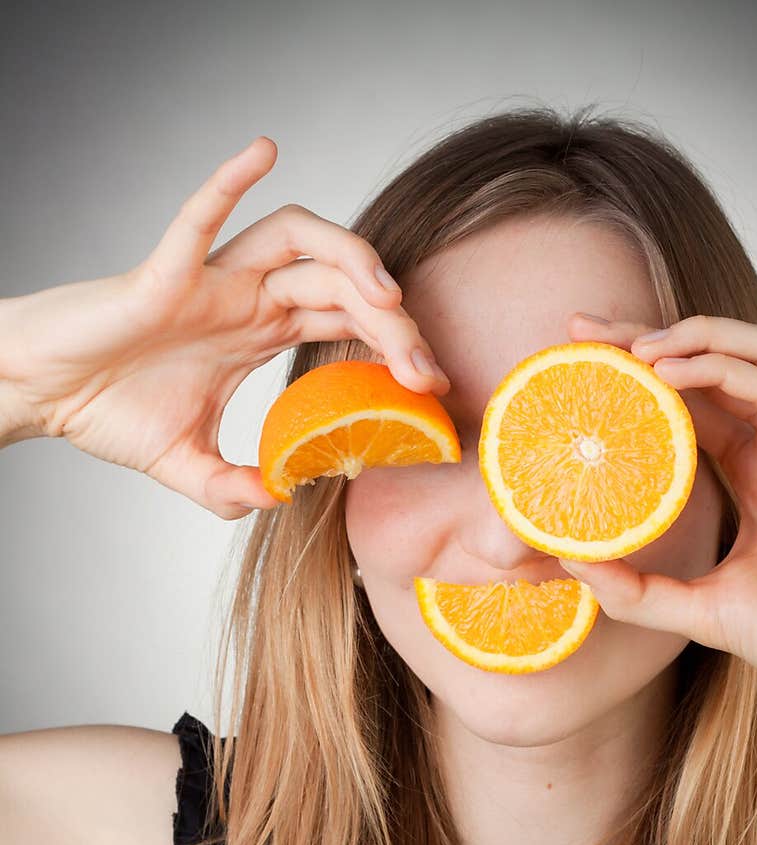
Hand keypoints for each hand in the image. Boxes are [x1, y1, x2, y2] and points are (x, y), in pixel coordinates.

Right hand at [0, 137, 449, 518]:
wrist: (43, 394)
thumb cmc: (108, 411)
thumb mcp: (187, 466)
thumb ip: (233, 489)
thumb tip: (278, 500)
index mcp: (259, 332)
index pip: (348, 322)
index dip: (397, 345)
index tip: (432, 386)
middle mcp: (246, 296)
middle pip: (341, 284)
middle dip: (393, 322)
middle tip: (425, 370)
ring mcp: (211, 280)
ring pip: (297, 240)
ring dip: (350, 256)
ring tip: (388, 295)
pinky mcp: (165, 275)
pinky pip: (199, 216)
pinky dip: (229, 179)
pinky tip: (263, 150)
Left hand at [561, 312, 756, 734]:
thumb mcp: (694, 609)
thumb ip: (634, 590)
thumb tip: (570, 563)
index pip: (698, 393)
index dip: (645, 369)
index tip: (584, 360)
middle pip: (721, 356)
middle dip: (655, 334)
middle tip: (587, 332)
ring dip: (695, 335)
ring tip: (635, 348)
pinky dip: (721, 367)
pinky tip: (668, 374)